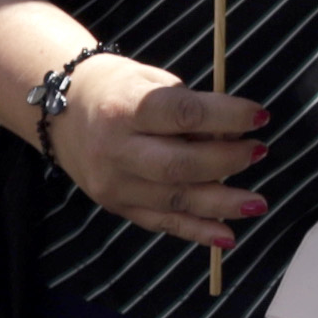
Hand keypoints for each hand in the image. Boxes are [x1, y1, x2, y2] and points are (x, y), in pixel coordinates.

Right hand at [49, 52, 269, 248]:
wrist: (57, 110)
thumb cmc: (118, 88)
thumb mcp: (152, 80)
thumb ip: (189, 107)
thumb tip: (231, 136)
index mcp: (126, 107)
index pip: (183, 114)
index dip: (227, 116)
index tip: (260, 116)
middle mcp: (116, 149)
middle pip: (178, 165)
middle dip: (226, 161)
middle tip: (259, 152)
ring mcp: (113, 183)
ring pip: (173, 200)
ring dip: (221, 204)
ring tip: (257, 203)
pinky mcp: (114, 205)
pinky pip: (160, 223)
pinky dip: (196, 232)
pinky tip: (227, 237)